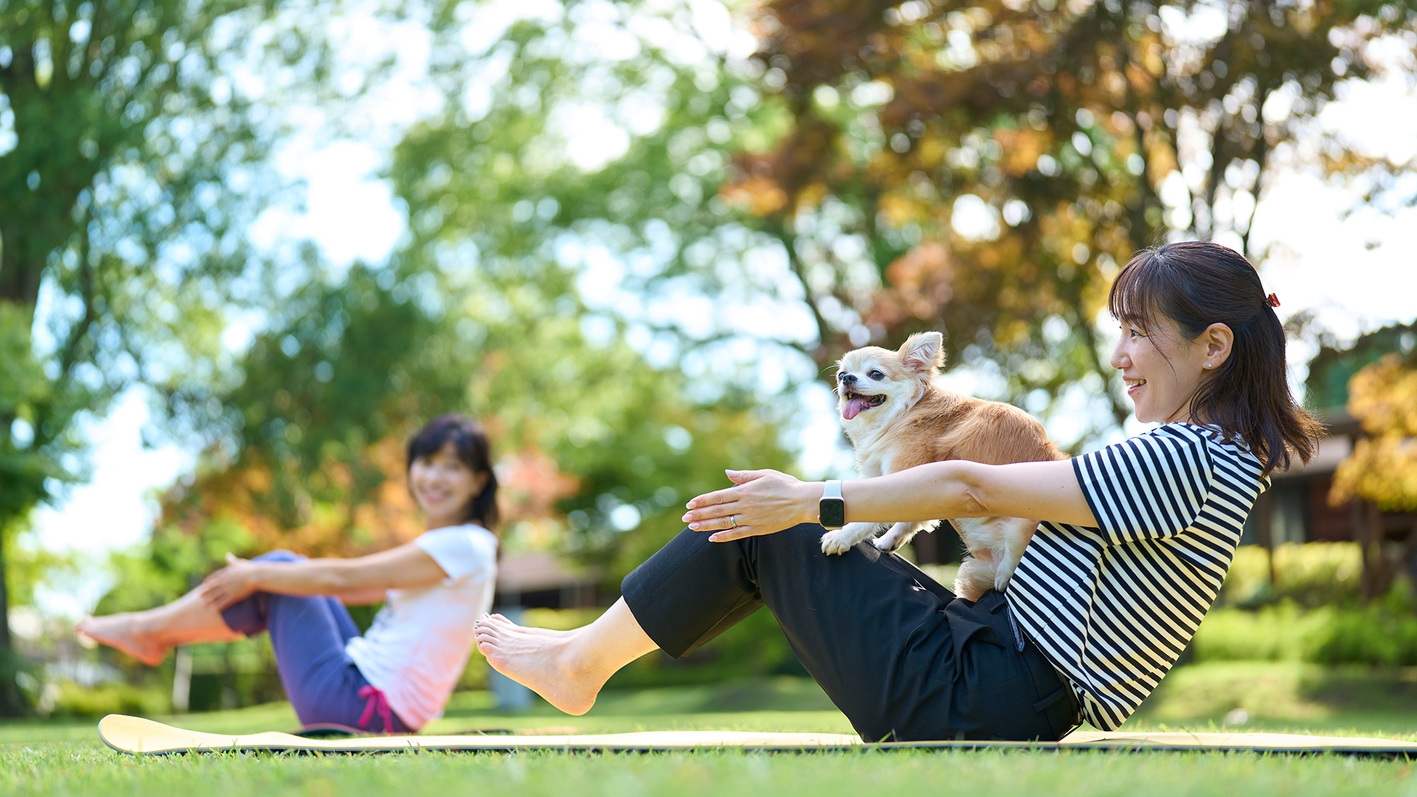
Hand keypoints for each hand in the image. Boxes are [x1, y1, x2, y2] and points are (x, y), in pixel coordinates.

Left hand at [198, 553, 260, 610]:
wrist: (257, 576)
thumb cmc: (250, 569)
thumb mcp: (239, 563)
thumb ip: (232, 560)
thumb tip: (227, 555)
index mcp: (226, 573)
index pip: (214, 577)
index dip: (208, 581)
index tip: (204, 584)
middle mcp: (225, 581)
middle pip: (212, 587)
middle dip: (205, 591)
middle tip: (199, 595)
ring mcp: (228, 589)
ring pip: (216, 595)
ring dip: (209, 600)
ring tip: (203, 604)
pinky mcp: (234, 595)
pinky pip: (223, 602)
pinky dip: (217, 606)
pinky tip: (213, 609)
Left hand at [682, 469, 818, 541]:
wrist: (803, 502)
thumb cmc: (785, 485)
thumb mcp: (764, 474)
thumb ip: (744, 476)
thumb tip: (727, 473)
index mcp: (745, 491)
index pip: (718, 496)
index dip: (702, 500)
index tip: (689, 504)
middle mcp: (745, 505)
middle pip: (717, 511)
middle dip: (699, 514)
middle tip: (685, 518)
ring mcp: (751, 518)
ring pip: (724, 523)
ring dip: (706, 525)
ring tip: (692, 528)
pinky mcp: (758, 528)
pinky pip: (737, 534)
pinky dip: (724, 536)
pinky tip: (712, 538)